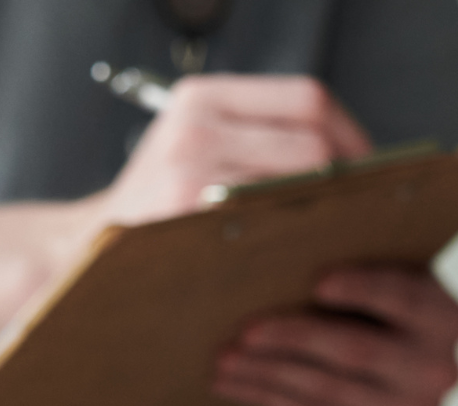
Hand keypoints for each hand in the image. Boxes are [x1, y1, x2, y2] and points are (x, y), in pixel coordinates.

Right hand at [85, 74, 371, 228]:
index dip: (352, 135)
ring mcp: (190, 169)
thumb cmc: (156, 209)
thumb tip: (356, 164)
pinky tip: (313, 255)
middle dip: (352, 179)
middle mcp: (196, 125)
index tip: (371, 169)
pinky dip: (304, 238)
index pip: (307, 99)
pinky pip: (274, 223)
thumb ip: (259, 141)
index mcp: (202, 99)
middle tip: (368, 211)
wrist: (85, 250)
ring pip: (301, 183)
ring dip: (336, 212)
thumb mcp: (196, 150)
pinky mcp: (189, 215)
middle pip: (314, 141)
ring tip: (347, 234)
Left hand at [213, 264, 457, 405]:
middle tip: (246, 329)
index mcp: (449, 317)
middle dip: (297, 338)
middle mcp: (443, 370)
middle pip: (361, 351)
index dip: (364, 289)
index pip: (407, 299)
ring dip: (270, 373)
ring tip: (224, 358)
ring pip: (331, 391)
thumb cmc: (363, 291)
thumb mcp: (368, 260)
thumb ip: (338, 240)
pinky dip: (270, 397)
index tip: (317, 282)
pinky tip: (234, 382)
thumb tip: (248, 218)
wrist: (386, 351)